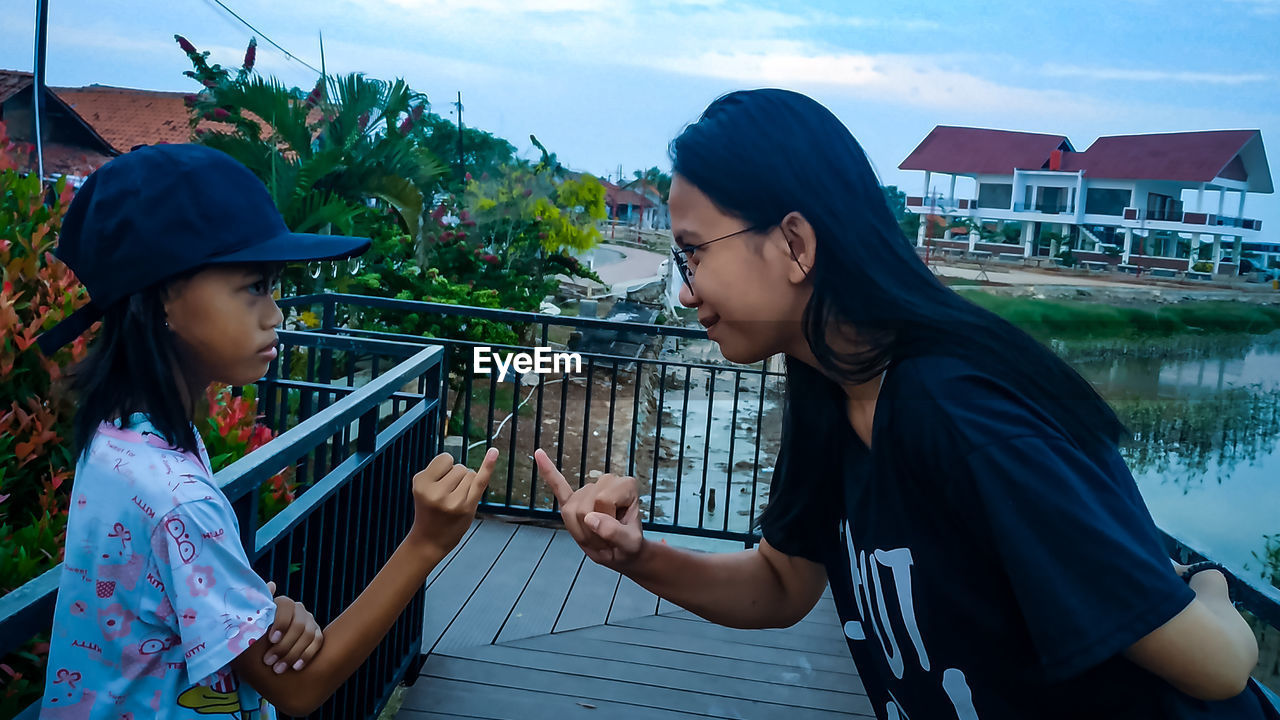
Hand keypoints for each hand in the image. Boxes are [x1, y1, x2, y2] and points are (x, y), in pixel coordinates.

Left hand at [261, 581, 321, 673]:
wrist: (264, 651)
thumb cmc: (254, 636)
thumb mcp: (250, 624)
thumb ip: (254, 608)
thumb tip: (268, 587)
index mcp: (281, 604)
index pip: (286, 606)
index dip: (281, 622)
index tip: (271, 639)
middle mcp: (298, 610)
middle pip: (299, 624)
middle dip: (284, 645)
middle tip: (269, 661)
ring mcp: (310, 622)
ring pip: (308, 635)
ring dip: (293, 654)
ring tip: (278, 669)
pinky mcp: (316, 634)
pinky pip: (317, 642)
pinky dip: (307, 655)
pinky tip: (296, 667)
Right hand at [409, 448, 497, 554]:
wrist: (430, 540)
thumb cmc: (429, 509)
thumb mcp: (423, 487)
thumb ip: (439, 470)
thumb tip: (471, 457)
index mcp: (421, 483)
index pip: (445, 459)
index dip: (444, 469)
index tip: (438, 483)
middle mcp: (436, 492)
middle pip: (460, 467)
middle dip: (456, 478)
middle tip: (445, 496)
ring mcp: (453, 501)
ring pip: (470, 474)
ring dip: (466, 483)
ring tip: (454, 500)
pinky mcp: (467, 508)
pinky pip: (481, 481)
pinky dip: (488, 465)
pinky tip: (494, 452)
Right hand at [534, 448, 643, 569]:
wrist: (621, 553)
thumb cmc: (630, 546)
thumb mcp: (630, 545)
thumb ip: (615, 533)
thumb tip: (590, 518)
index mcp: (625, 485)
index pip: (603, 501)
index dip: (607, 525)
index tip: (617, 536)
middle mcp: (607, 481)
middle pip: (585, 507)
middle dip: (591, 531)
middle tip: (605, 541)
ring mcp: (588, 489)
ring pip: (570, 510)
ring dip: (579, 531)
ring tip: (594, 537)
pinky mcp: (572, 498)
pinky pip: (558, 485)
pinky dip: (548, 471)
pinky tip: (539, 454)